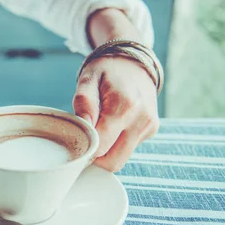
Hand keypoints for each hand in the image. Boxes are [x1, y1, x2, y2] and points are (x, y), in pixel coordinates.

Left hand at [73, 56, 158, 171]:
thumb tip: (83, 127)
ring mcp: (149, 127)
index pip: (100, 146)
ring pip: (120, 160)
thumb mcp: (89, 78)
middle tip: (81, 141)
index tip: (73, 140)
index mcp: (125, 107)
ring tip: (96, 131)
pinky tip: (110, 128)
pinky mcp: (151, 131)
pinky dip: (115, 146)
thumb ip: (84, 102)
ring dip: (104, 153)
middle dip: (93, 158)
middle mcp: (141, 120)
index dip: (84, 148)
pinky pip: (127, 150)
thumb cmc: (107, 70)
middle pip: (112, 162)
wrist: (134, 62)